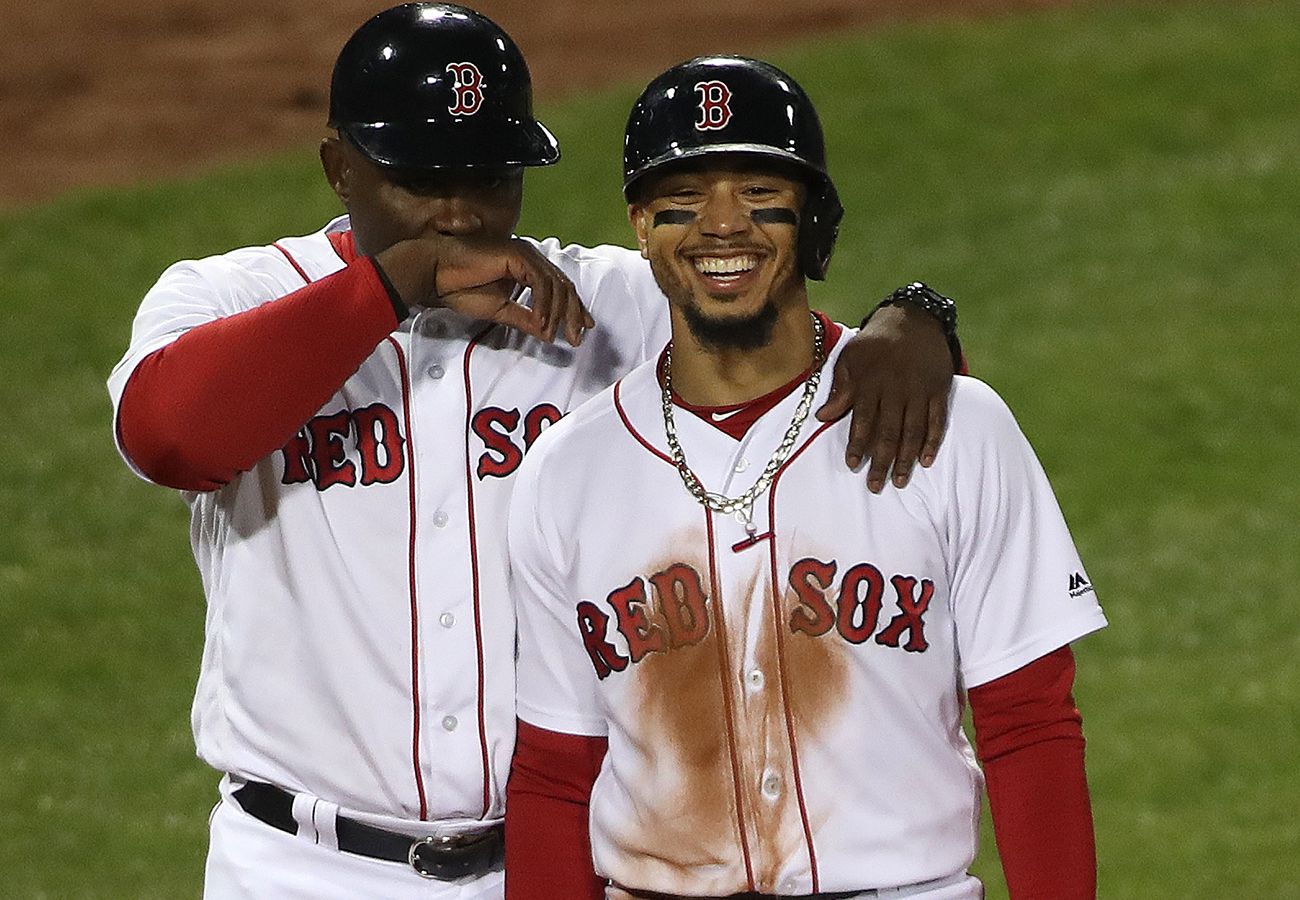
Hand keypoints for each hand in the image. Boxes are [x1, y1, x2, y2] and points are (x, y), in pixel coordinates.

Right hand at [375, 235, 594, 345]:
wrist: (435, 273)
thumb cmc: (459, 287)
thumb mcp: (500, 310)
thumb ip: (525, 319)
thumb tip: (547, 333)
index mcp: (527, 267)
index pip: (559, 287)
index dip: (573, 309)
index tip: (581, 330)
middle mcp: (530, 257)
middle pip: (564, 286)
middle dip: (573, 314)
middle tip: (576, 338)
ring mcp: (525, 254)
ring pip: (556, 284)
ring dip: (558, 313)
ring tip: (554, 334)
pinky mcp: (517, 256)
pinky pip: (539, 283)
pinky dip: (543, 305)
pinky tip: (541, 323)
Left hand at [815, 304, 954, 491]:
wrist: (914, 319)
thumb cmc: (875, 344)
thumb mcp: (850, 358)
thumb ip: (840, 388)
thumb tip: (822, 417)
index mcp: (871, 381)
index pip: (863, 419)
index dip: (858, 444)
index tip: (853, 465)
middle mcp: (896, 387)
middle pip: (889, 431)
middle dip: (881, 461)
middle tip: (876, 485)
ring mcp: (920, 389)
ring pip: (913, 430)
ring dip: (905, 458)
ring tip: (899, 481)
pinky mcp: (939, 389)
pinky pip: (937, 420)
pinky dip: (932, 441)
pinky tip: (926, 461)